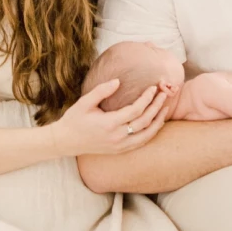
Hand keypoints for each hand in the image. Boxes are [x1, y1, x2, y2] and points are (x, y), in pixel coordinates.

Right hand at [50, 82, 172, 159]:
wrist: (66, 142)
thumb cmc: (74, 119)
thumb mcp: (84, 102)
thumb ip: (101, 91)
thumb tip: (118, 81)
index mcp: (109, 124)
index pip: (135, 110)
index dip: (147, 98)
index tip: (153, 87)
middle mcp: (117, 137)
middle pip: (144, 121)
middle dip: (157, 106)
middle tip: (165, 93)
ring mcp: (120, 146)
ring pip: (147, 135)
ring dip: (158, 121)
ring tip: (165, 107)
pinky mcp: (120, 150)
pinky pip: (141, 142)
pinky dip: (152, 132)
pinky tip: (156, 123)